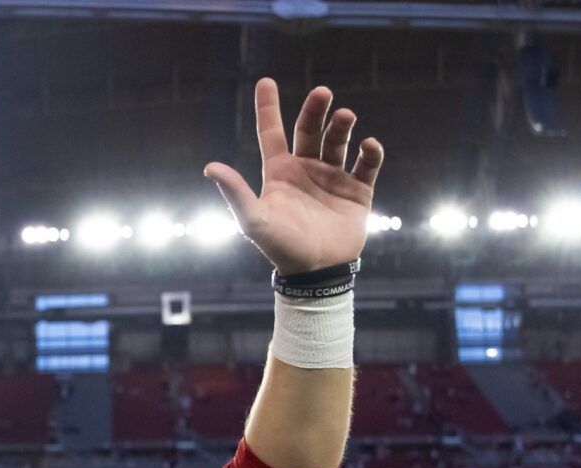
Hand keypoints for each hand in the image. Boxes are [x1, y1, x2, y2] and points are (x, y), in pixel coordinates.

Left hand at [204, 79, 384, 275]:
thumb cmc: (281, 247)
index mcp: (280, 172)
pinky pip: (366, 165)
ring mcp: (332, 178)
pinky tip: (368, 146)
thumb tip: (210, 167)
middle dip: (315, 109)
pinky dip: (370, 152)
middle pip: (310, 129)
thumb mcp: (254, 220)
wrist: (316, 273)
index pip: (272, 132)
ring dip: (342, 126)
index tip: (266, 80)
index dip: (268, 107)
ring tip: (345, 116)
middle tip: (323, 92)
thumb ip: (235, 192)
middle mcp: (305, 169)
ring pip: (338, 141)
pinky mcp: (358, 191)